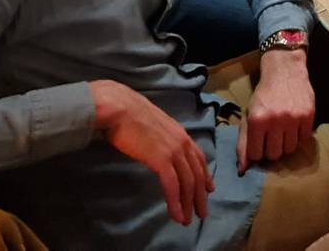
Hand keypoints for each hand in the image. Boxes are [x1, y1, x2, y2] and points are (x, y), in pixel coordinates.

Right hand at [90, 80, 212, 225]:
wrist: (119, 108)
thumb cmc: (130, 115)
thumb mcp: (154, 126)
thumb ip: (162, 138)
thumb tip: (160, 147)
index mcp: (180, 133)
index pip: (198, 157)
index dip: (204, 174)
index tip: (209, 189)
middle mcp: (182, 141)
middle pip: (197, 172)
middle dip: (200, 195)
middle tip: (202, 213)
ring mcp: (173, 150)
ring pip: (188, 182)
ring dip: (190, 203)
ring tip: (188, 220)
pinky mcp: (161, 159)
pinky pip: (173, 186)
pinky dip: (176, 203)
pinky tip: (177, 216)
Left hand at [236, 50, 313, 174]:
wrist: (285, 69)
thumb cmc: (265, 94)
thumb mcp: (249, 114)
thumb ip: (244, 142)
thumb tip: (242, 170)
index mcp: (256, 120)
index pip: (256, 154)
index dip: (257, 151)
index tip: (260, 142)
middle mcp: (275, 120)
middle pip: (274, 155)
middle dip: (272, 149)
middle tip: (272, 136)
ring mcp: (293, 118)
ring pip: (290, 150)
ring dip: (286, 143)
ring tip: (284, 130)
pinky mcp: (308, 115)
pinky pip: (303, 139)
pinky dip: (299, 135)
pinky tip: (295, 124)